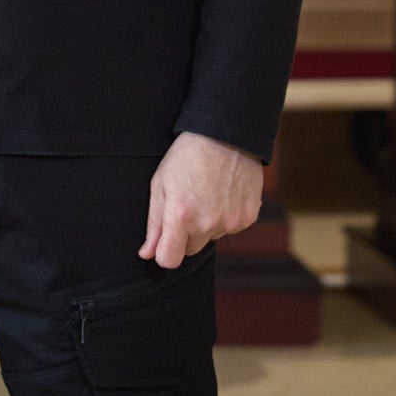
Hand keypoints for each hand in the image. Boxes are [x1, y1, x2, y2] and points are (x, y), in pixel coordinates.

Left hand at [140, 131, 262, 268]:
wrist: (226, 135)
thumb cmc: (186, 157)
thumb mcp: (160, 184)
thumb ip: (154, 224)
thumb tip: (147, 254)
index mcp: (181, 216)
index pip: (169, 260)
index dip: (163, 253)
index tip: (164, 242)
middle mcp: (208, 224)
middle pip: (190, 250)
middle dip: (185, 235)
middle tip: (186, 204)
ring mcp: (231, 222)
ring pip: (212, 237)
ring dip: (207, 223)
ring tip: (206, 192)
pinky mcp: (248, 217)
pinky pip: (231, 227)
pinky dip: (226, 215)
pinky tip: (223, 193)